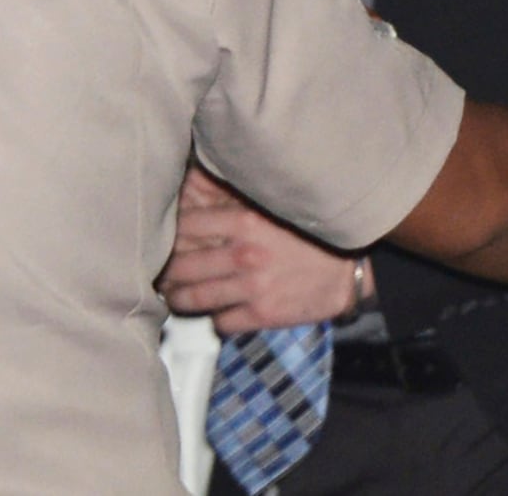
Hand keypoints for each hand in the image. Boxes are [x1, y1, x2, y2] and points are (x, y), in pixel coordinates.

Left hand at [160, 166, 357, 332]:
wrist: (348, 269)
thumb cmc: (309, 233)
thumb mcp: (273, 206)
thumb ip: (237, 201)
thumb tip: (198, 185)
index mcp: (245, 222)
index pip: (186, 226)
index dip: (168, 232)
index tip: (161, 236)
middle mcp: (244, 256)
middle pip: (182, 267)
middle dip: (165, 271)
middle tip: (158, 271)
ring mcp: (252, 288)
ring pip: (195, 299)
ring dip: (178, 298)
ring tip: (173, 294)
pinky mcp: (262, 315)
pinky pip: (221, 322)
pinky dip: (214, 319)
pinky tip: (214, 311)